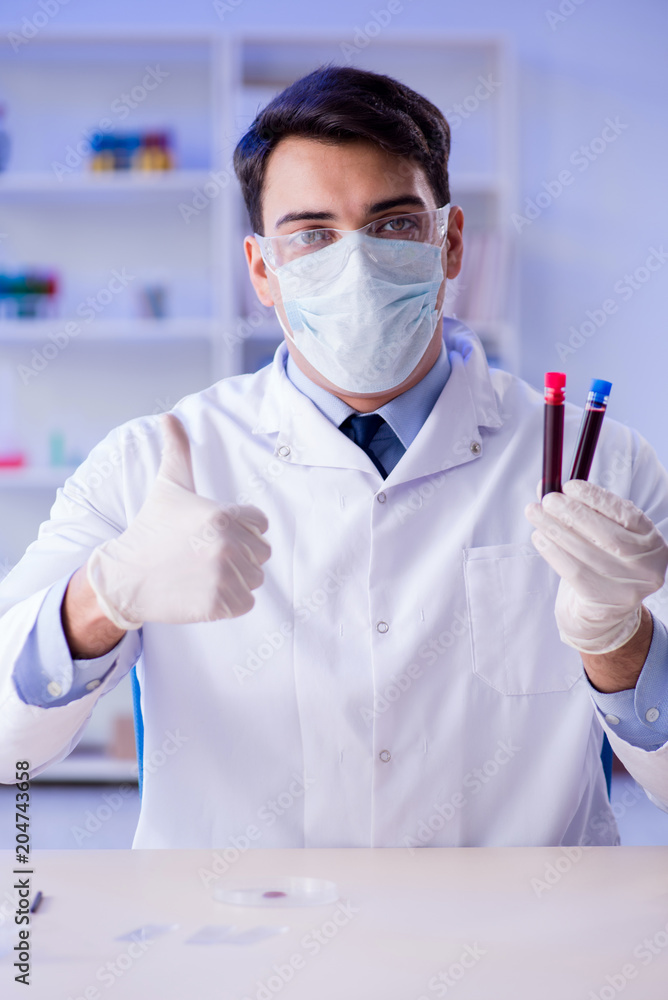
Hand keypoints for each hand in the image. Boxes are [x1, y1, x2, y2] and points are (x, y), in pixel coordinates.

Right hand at [87, 414, 270, 628]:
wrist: (125, 577)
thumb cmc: (151, 528)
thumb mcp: (168, 487)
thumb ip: (177, 451)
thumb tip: (169, 416)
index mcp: (223, 514)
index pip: (260, 524)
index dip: (240, 529)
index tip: (211, 533)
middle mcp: (228, 544)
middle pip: (261, 553)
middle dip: (240, 555)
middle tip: (204, 555)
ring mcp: (224, 576)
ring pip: (255, 579)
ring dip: (235, 579)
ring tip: (203, 573)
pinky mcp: (220, 604)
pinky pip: (246, 603)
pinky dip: (230, 602)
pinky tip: (204, 592)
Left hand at [525, 480, 667, 653]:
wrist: (604, 614)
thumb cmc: (603, 565)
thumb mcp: (603, 536)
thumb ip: (582, 510)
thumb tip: (546, 486)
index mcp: (651, 542)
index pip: (626, 514)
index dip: (596, 498)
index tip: (569, 486)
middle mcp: (646, 565)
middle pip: (605, 533)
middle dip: (572, 512)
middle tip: (548, 500)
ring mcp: (627, 587)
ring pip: (585, 551)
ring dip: (555, 528)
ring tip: (535, 513)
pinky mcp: (603, 602)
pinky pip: (573, 571)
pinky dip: (552, 551)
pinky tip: (539, 537)